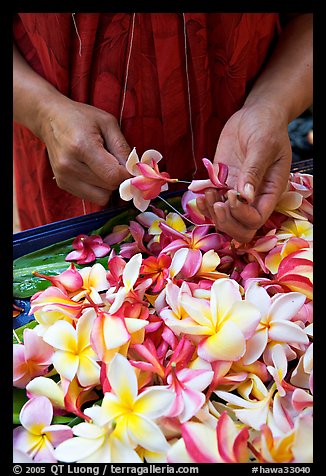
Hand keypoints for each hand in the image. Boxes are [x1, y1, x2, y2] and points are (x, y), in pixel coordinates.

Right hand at [40, 98, 130, 204]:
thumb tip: (135, 171)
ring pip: (102, 197)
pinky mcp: (63, 184)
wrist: (49, 119)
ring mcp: (64, 177)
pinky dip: (98, 188)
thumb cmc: (81, 118)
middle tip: (115, 162)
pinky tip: (93, 171)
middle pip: (109, 187)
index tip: (130, 166)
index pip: (114, 176)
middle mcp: (69, 165)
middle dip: (118, 177)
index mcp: (82, 146)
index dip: (127, 174)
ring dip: (108, 185)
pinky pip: (92, 197)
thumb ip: (123, 148)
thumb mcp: (108, 123)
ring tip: (103, 166)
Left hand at [197, 102, 291, 241]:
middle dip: (226, 222)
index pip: (256, 220)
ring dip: (212, 213)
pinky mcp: (222, 184)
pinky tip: (201, 193)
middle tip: (217, 203)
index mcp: (270, 192)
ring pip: (224, 221)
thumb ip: (254, 171)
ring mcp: (236, 193)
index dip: (241, 214)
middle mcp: (253, 198)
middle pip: (241, 230)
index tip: (232, 194)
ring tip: (209, 193)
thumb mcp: (263, 145)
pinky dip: (204, 205)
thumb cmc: (266, 127)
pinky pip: (212, 206)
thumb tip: (245, 197)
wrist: (255, 115)